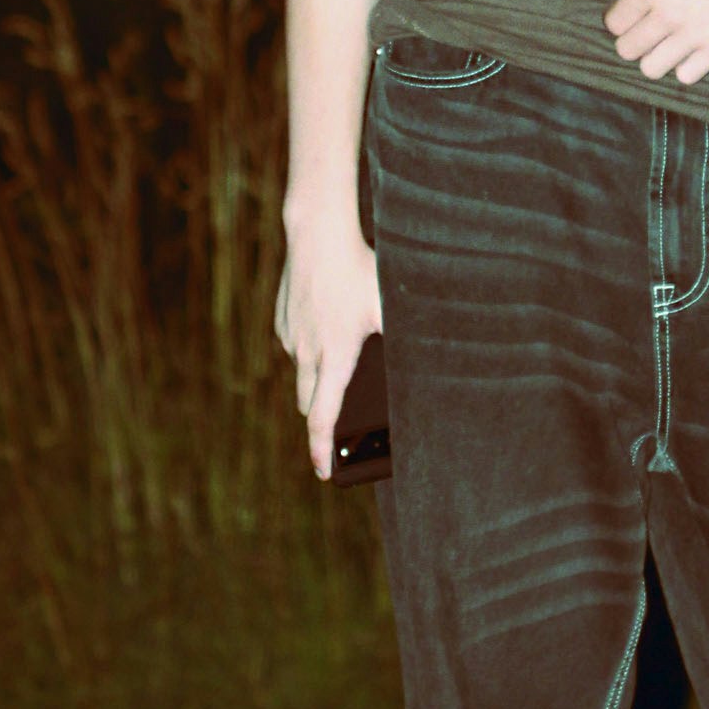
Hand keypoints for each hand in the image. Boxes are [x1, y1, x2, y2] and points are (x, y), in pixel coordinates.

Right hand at [274, 215, 383, 481]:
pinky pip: (295, 346)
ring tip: (344, 353)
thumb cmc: (359, 270)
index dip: (321, 451)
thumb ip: (400, 338)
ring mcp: (291, 336)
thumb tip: (426, 361)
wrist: (316, 235)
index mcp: (334, 357)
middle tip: (340, 421)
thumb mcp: (388, 306)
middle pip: (308, 403)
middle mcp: (306, 352)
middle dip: (322, 415)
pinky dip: (309, 349)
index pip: (322, 418)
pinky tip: (330, 324)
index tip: (325, 473)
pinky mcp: (282, 320)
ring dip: (317, 377)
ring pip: (302, 372)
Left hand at [603, 0, 708, 83]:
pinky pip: (685, 76)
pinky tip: (691, 51)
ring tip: (666, 45)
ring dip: (654, 58)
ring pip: (650, 69)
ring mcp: (692, 34)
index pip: (614, 23)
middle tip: (647, 32)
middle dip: (632, 42)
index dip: (620, 20)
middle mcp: (666, 13)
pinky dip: (685, 67)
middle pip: (626, 50)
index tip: (633, 15)